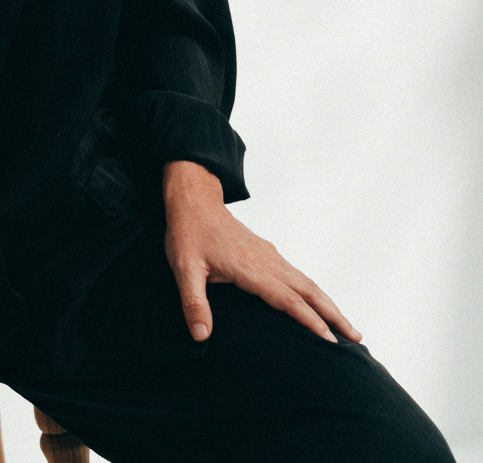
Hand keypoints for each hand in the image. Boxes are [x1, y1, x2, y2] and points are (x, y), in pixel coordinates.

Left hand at [163, 160, 361, 345]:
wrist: (194, 200)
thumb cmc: (188, 233)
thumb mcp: (184, 269)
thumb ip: (194, 303)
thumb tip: (201, 336)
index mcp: (250, 267)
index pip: (287, 298)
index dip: (309, 320)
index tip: (331, 340)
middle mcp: (266, 260)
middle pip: (308, 290)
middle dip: (333, 314)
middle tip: (356, 338)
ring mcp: (269, 255)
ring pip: (306, 281)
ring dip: (328, 303)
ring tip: (348, 326)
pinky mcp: (266, 253)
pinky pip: (297, 275)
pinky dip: (314, 292)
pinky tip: (318, 303)